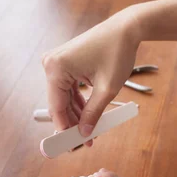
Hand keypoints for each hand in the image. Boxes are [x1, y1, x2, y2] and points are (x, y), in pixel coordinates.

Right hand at [41, 9, 140, 137]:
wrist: (125, 29)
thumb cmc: (117, 53)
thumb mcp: (107, 90)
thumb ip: (93, 113)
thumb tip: (83, 133)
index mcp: (56, 68)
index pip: (56, 108)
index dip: (65, 130)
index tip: (72, 147)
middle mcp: (51, 64)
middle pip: (59, 104)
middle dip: (72, 124)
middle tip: (85, 143)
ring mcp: (56, 62)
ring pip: (64, 98)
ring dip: (76, 115)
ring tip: (90, 133)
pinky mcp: (65, 62)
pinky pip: (69, 89)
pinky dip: (78, 103)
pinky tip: (88, 117)